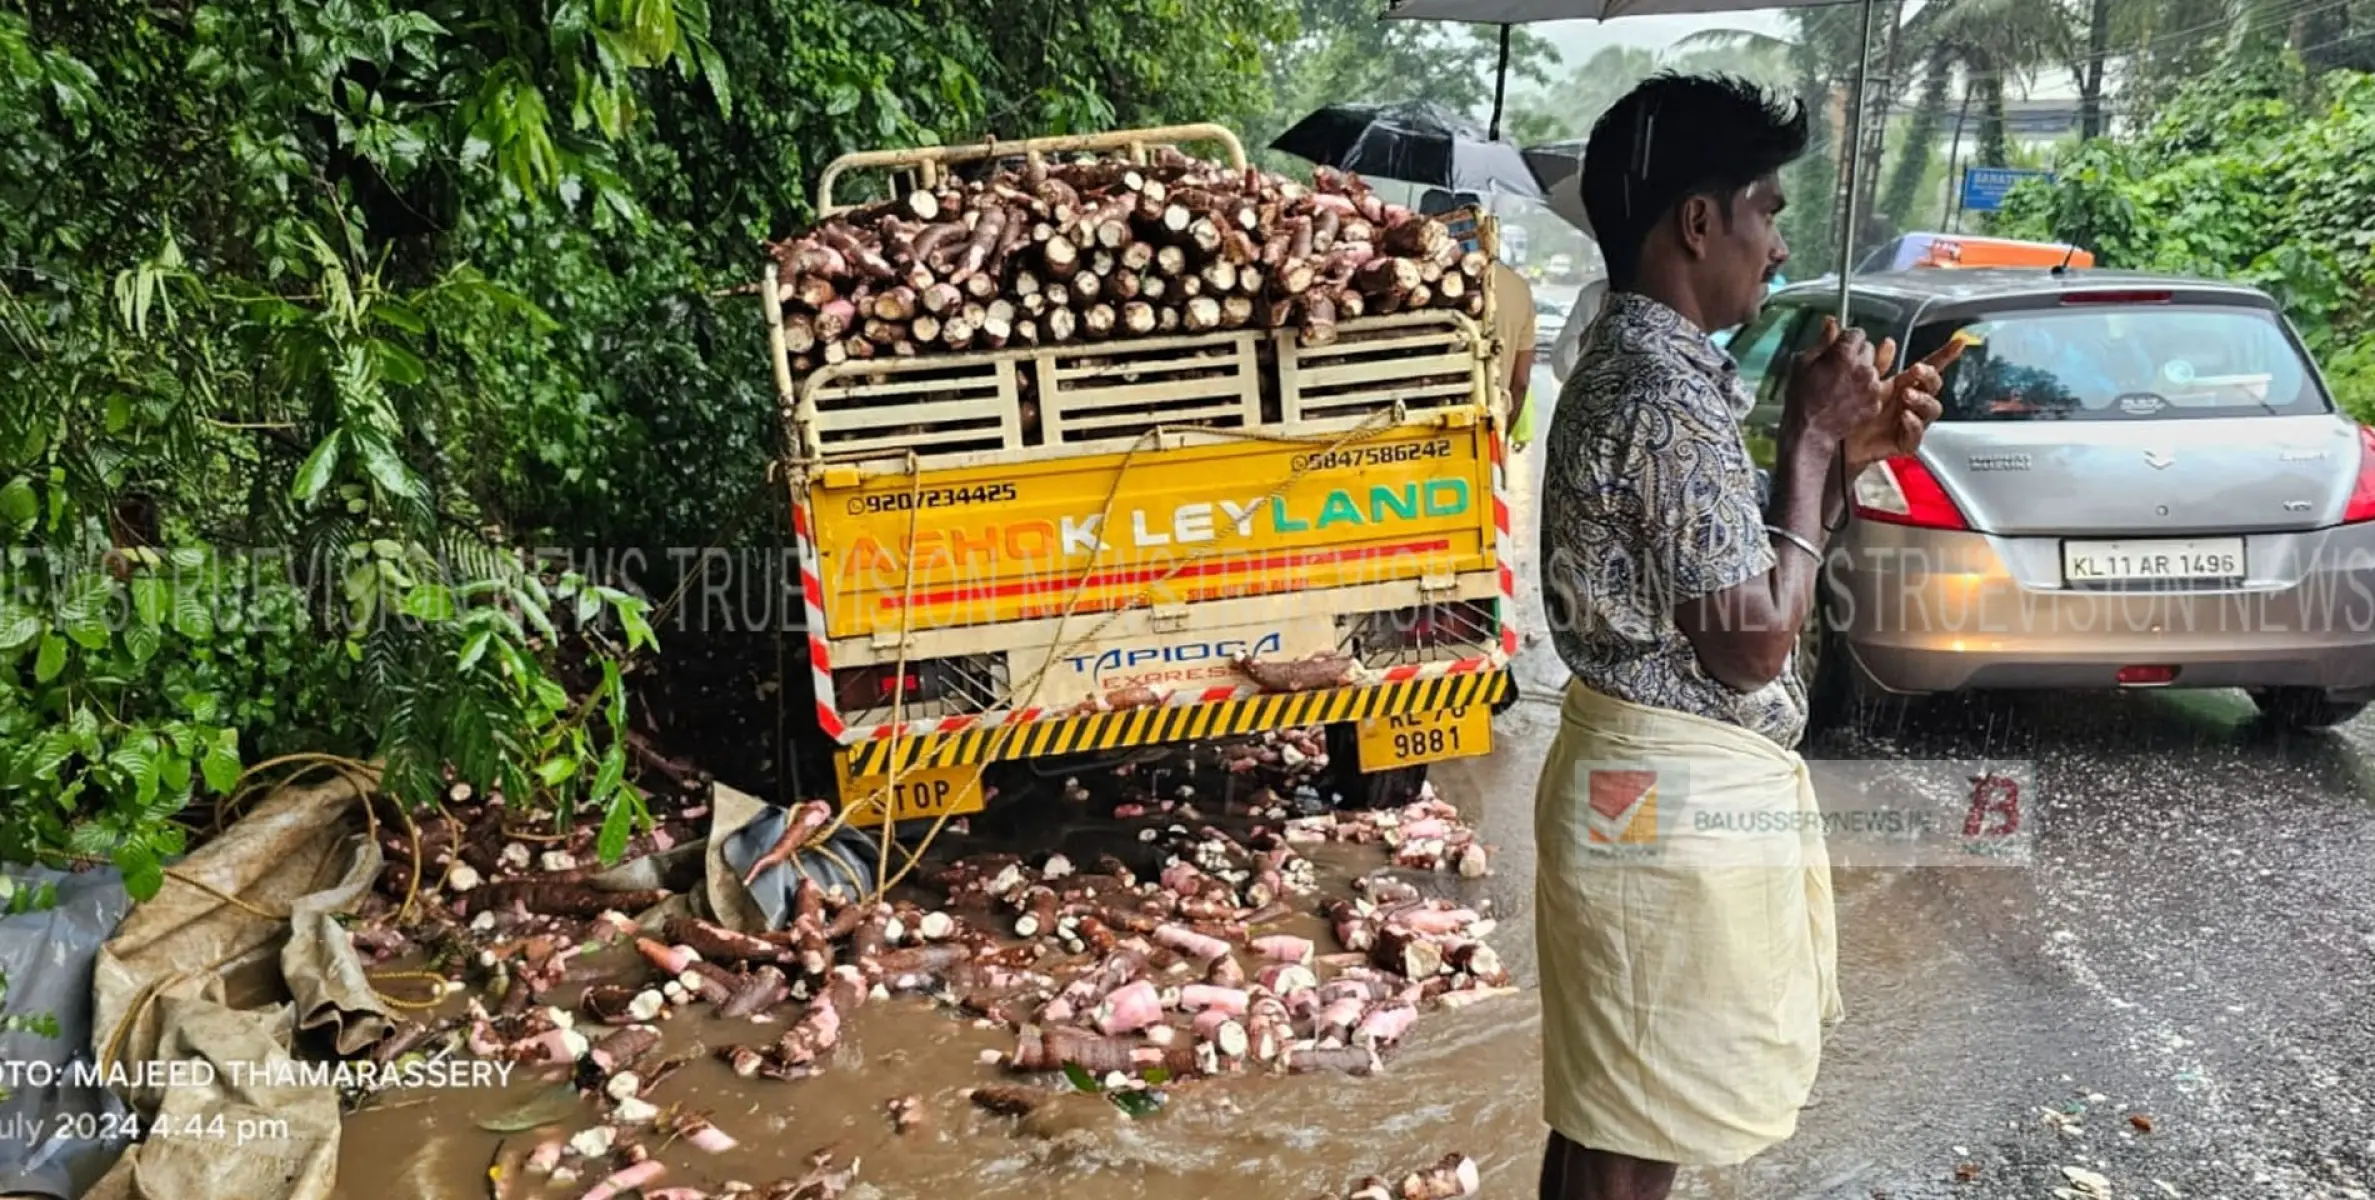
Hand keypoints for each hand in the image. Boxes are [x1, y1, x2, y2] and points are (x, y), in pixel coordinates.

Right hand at [1781, 316, 1880, 444]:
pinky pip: (1875, 387)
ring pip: (1874, 368)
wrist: (1810, 431)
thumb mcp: (1803, 363)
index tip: (1838, 347)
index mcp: (1844, 354)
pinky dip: (1866, 390)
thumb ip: (1822, 341)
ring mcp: (1872, 386)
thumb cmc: (1801, 397)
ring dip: (1862, 372)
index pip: (1857, 332)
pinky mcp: (1876, 402)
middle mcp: (1863, 368)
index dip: (1846, 339)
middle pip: (1868, 348)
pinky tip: (1849, 398)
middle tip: (1839, 368)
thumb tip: (1831, 321)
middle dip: (1856, 354)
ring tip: (1844, 385)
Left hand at [1843, 336, 1963, 474]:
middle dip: (1929, 376)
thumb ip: (1877, 363)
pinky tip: (1904, 416)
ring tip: (1907, 394)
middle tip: (1916, 370)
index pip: (1930, 367)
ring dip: (1922, 399)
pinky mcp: (1906, 442)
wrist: (1839, 439)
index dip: (1945, 355)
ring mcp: (1912, 422)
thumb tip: (1888, 341)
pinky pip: (1917, 434)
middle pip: (1933, 386)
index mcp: (1906, 384)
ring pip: (1932, 409)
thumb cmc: (1853, 409)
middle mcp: (1913, 402)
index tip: (1959, 342)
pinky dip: (1913, 424)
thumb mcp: (1865, 382)